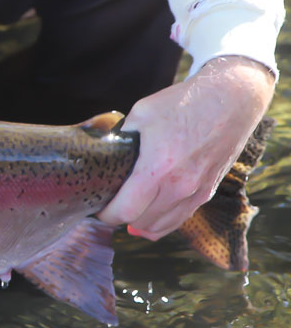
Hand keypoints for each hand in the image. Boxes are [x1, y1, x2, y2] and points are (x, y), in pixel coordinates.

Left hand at [97, 56, 274, 239]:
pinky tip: (148, 217)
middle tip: (108, 204)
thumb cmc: (184, 103)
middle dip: (119, 217)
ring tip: (126, 211)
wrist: (231, 100)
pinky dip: (161, 222)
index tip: (97, 208)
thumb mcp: (141, 113)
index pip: (125, 211)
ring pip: (160, 226)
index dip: (105, 215)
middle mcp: (179, 187)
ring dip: (139, 223)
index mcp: (158, 168)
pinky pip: (179, 219)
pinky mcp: (207, 192)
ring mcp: (196, 193)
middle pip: (140, 222)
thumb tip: (104, 151)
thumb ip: (120, 137)